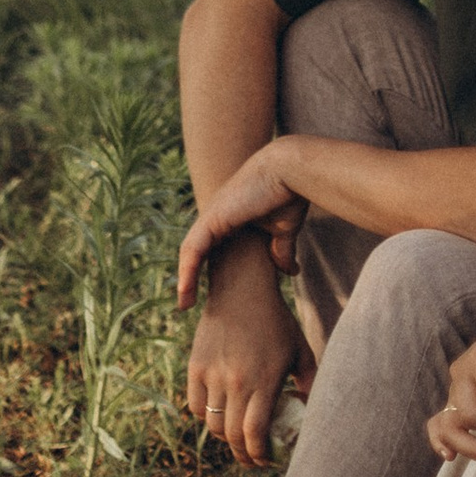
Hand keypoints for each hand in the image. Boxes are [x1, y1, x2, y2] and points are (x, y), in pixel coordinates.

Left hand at [176, 140, 303, 307]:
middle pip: (197, 252)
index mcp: (232, 220)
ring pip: (191, 252)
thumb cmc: (289, 196)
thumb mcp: (283, 231)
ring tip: (184, 304)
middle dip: (190, 278)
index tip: (206, 295)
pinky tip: (185, 290)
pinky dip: (187, 270)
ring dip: (185, 279)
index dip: (206, 271)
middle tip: (187, 304)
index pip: (211, 250)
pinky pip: (193, 248)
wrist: (290, 172)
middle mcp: (218, 217)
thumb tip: (289, 271)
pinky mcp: (213, 218)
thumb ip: (280, 250)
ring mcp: (212, 216)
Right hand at [182, 244, 308, 465]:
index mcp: (264, 381)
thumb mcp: (301, 352)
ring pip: (212, 425)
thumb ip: (310, 384)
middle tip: (252, 458)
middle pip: (232, 436)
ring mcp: (213, 374)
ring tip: (237, 439)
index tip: (266, 461)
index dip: (259, 455)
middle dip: (243, 455)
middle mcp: (236, 381)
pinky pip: (196, 406)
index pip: (254, 435)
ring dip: (225, 438)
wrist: (242, 290)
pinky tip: (219, 415)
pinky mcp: (195, 366)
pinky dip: (206, 417)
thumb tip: (314, 413)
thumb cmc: (277, 322)